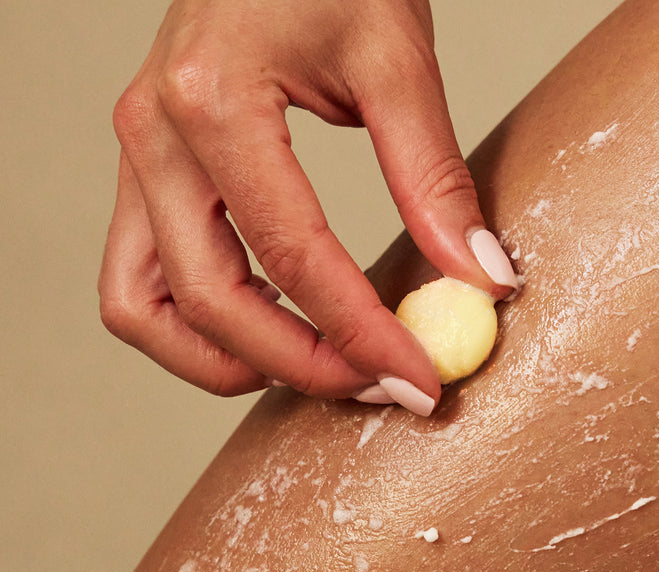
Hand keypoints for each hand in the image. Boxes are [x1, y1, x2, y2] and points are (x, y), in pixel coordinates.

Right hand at [98, 0, 517, 414]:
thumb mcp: (395, 55)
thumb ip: (434, 176)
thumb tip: (479, 277)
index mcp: (213, 101)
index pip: (293, 258)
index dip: (362, 337)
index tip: (418, 380)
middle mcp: (155, 138)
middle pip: (210, 303)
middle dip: (300, 366)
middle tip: (376, 385)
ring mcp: (136, 159)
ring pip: (147, 311)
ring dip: (226, 361)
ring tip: (313, 366)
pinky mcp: (143, 174)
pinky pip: (140, 284)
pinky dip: (196, 326)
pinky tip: (264, 324)